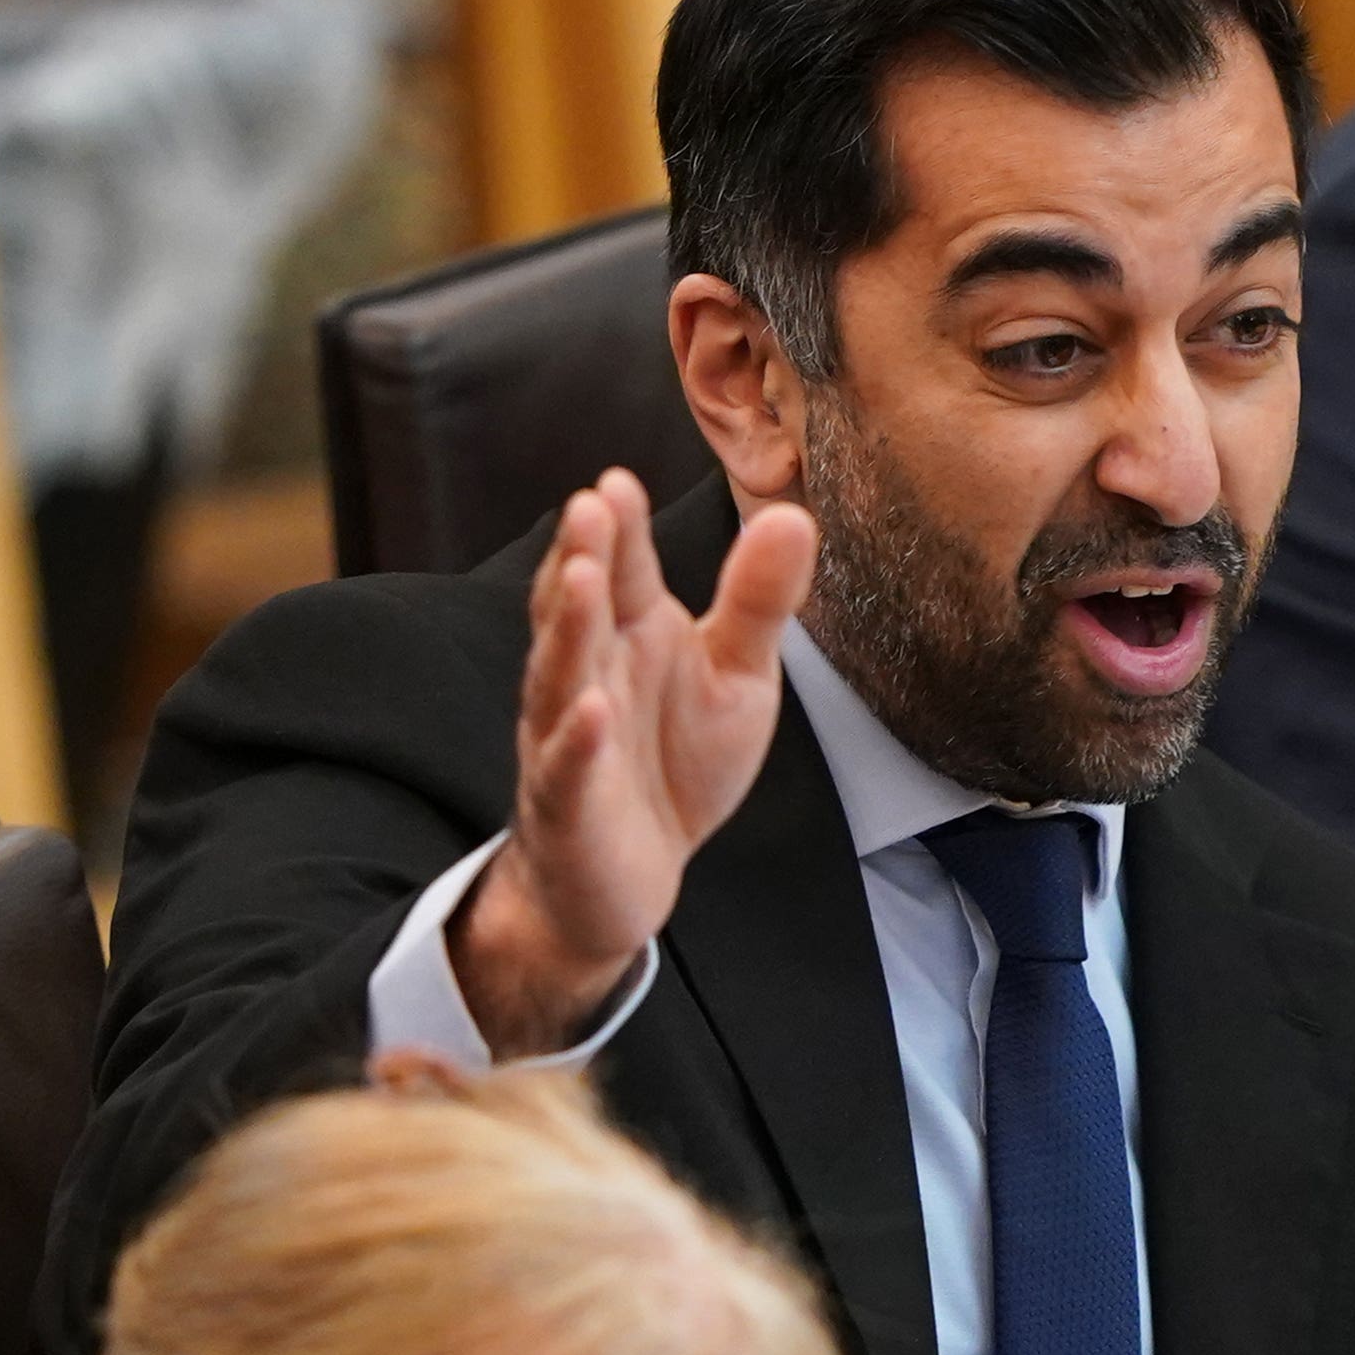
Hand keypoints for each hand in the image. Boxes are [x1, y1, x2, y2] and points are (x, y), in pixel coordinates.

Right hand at [447, 470, 815, 1057]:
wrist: (631, 875)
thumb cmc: (676, 760)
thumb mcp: (736, 676)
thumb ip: (758, 601)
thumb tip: (794, 516)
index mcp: (629, 633)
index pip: (620, 568)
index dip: (619, 527)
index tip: (619, 480)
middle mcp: (588, 674)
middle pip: (580, 609)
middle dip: (582, 557)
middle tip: (590, 504)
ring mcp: (567, 739)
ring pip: (560, 677)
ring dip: (566, 628)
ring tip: (579, 577)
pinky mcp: (568, 806)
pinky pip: (568, 770)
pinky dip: (575, 742)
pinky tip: (591, 712)